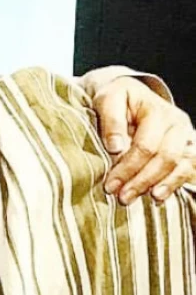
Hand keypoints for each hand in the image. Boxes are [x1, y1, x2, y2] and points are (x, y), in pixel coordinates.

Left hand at [94, 76, 195, 203]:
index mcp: (156, 109)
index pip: (145, 145)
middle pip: (166, 157)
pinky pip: (190, 168)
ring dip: (163, 185)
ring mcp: (186, 135)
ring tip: (145, 200)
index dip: (128, 167)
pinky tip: (159, 197)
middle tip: (122, 197)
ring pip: (182, 164)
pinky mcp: (188, 147)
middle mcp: (176, 122)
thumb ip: (111, 121)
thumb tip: (115, 148)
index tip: (110, 185)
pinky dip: (176, 183)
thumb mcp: (107, 100)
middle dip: (143, 181)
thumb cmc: (117, 99)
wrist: (130, 94)